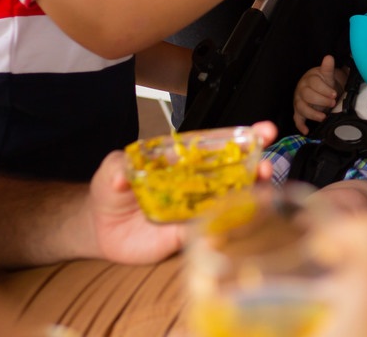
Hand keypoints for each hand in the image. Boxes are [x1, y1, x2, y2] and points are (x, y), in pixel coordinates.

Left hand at [86, 120, 277, 263]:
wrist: (100, 230)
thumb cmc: (112, 192)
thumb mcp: (111, 171)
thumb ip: (118, 166)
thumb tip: (123, 172)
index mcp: (187, 162)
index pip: (221, 147)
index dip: (246, 138)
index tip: (262, 131)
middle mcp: (199, 184)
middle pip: (237, 174)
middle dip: (258, 166)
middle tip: (265, 165)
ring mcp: (197, 210)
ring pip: (232, 202)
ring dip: (251, 196)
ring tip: (259, 190)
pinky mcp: (189, 236)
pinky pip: (211, 232)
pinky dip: (225, 228)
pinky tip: (234, 223)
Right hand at [294, 55, 349, 134]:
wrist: (317, 88)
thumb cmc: (322, 82)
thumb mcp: (326, 75)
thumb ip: (327, 68)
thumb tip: (329, 57)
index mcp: (309, 79)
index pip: (314, 84)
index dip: (324, 90)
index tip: (334, 94)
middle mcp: (301, 90)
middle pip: (308, 96)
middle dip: (321, 101)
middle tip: (332, 104)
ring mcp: (299, 101)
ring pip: (301, 107)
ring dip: (312, 114)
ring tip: (323, 117)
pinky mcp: (298, 112)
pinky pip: (297, 119)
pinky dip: (300, 126)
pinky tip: (306, 131)